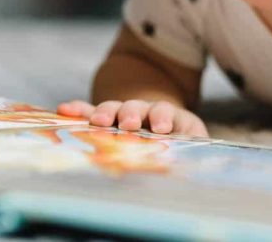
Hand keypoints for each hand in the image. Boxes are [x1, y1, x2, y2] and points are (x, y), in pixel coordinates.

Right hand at [57, 100, 208, 136]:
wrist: (164, 125)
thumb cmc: (179, 143)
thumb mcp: (189, 144)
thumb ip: (192, 148)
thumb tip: (207, 164)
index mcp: (169, 118)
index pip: (166, 113)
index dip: (163, 118)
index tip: (161, 128)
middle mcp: (144, 112)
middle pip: (137, 108)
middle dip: (132, 114)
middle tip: (129, 123)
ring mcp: (123, 112)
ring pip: (113, 108)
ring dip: (106, 112)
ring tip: (98, 121)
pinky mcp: (106, 117)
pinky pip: (89, 111)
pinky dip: (78, 110)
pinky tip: (64, 108)